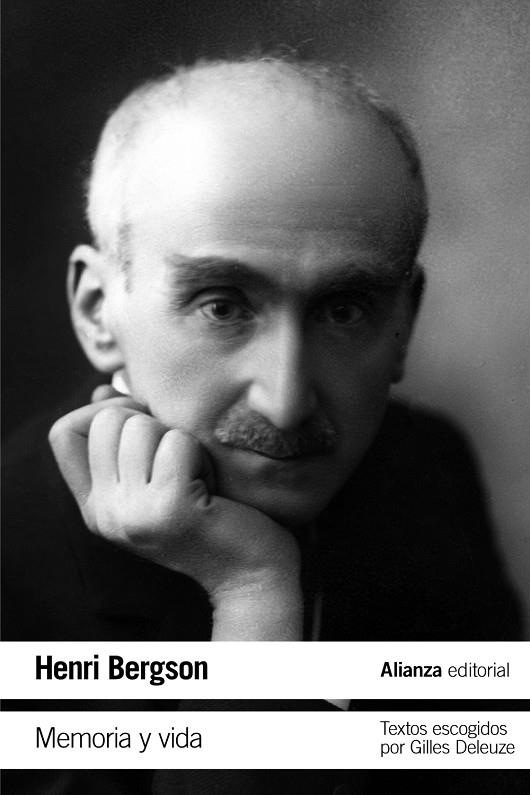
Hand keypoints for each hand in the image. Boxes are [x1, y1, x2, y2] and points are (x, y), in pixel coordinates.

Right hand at [49, 390, 302, 638]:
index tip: (141, 420)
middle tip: (179, 457)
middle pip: (106, 420)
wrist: (250, 575)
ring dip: (179, 439)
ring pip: (141, 426)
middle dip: (150, 421)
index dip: (100, 410)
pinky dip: (200, 454)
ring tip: (197, 475)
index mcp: (96, 505)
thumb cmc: (212, 517)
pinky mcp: (167, 509)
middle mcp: (104, 512)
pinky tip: (211, 486)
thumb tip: (104, 387)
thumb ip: (126, 441)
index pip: (63, 433)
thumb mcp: (156, 479)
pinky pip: (177, 442)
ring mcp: (132, 513)